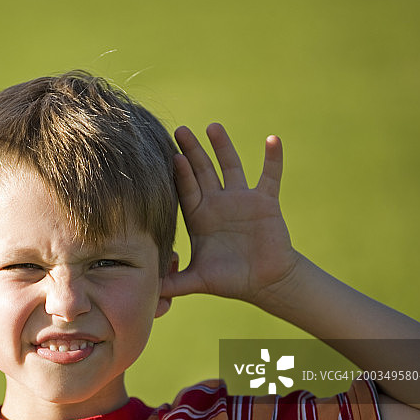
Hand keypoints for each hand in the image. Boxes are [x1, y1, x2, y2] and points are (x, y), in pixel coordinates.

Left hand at [166, 124, 300, 303]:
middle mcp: (217, 203)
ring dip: (222, 147)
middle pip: (202, 171)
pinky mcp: (265, 201)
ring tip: (212, 127)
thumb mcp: (197, 281)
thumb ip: (173, 283)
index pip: (185, 190)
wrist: (264, 282)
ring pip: (230, 167)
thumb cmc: (230, 280)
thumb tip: (146, 292)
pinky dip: (272, 158)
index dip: (180, 174)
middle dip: (192, 152)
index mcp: (199, 217)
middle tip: (180, 130)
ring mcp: (241, 199)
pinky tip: (272, 139)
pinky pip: (270, 176)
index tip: (171, 156)